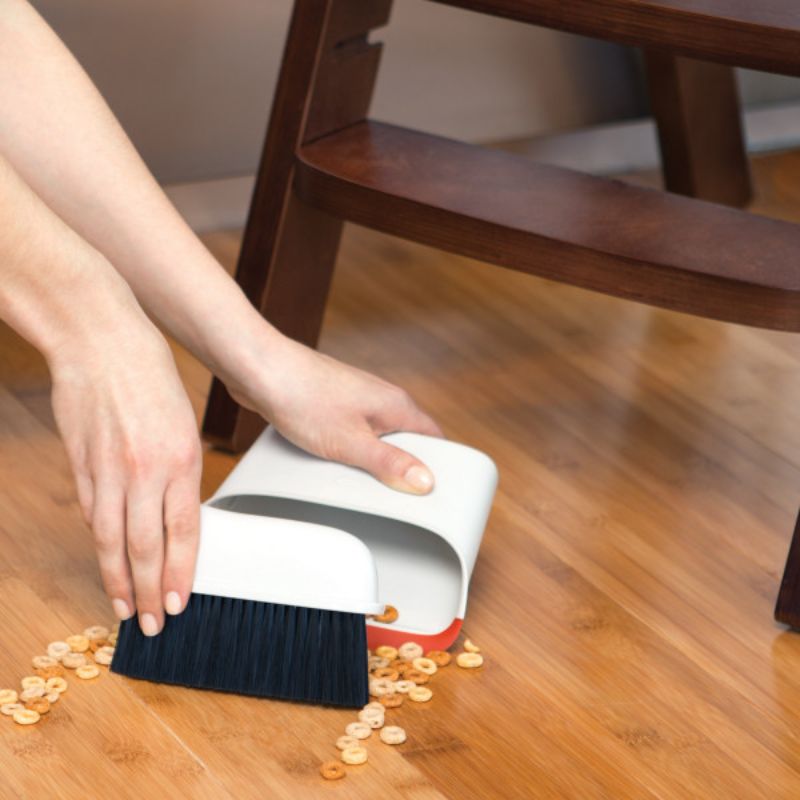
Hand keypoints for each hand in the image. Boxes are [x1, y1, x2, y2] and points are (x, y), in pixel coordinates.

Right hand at [49, 304, 201, 635]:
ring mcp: (109, 470)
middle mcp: (145, 471)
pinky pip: (93, 515)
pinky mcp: (81, 465)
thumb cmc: (151, 378)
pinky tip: (105, 562)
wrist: (102, 342)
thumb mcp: (182, 426)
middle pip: (146, 548)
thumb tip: (174, 516)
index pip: (184, 533)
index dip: (181, 574)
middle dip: (149, 592)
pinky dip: (100, 543)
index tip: (179, 603)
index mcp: (181, 459)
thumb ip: (178, 474)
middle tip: (150, 625)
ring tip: (122, 608)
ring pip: (112, 540)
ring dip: (117, 580)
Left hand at [222, 335, 442, 492]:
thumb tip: (426, 481)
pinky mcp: (333, 403)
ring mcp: (357, 399)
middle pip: (406, 439)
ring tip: (359, 480)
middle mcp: (381, 398)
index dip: (437, 465)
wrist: (260, 369)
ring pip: (377, 436)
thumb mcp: (351, 443)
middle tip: (392, 494)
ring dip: (372, 459)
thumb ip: (389, 463)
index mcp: (397, 405)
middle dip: (401, 466)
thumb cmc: (303, 397)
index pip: (434, 437)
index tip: (431, 492)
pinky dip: (349, 449)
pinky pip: (352, 432)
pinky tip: (332, 463)